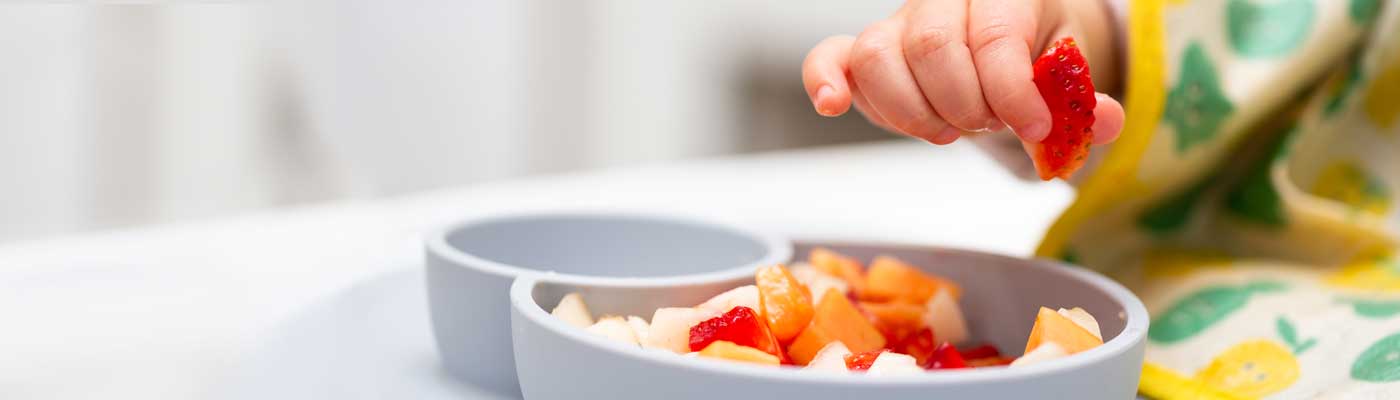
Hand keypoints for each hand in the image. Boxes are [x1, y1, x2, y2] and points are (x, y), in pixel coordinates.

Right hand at [801, 0, 1124, 145]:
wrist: (1005, 47)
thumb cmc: (1034, 53)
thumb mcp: (1071, 70)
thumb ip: (1084, 98)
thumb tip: (1102, 121)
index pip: (994, 35)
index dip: (1012, 91)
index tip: (1034, 128)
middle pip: (933, 47)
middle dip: (965, 105)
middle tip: (988, 126)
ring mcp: (897, 24)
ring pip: (878, 57)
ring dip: (914, 112)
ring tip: (947, 131)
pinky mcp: (861, 53)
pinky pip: (829, 57)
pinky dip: (824, 82)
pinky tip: (834, 107)